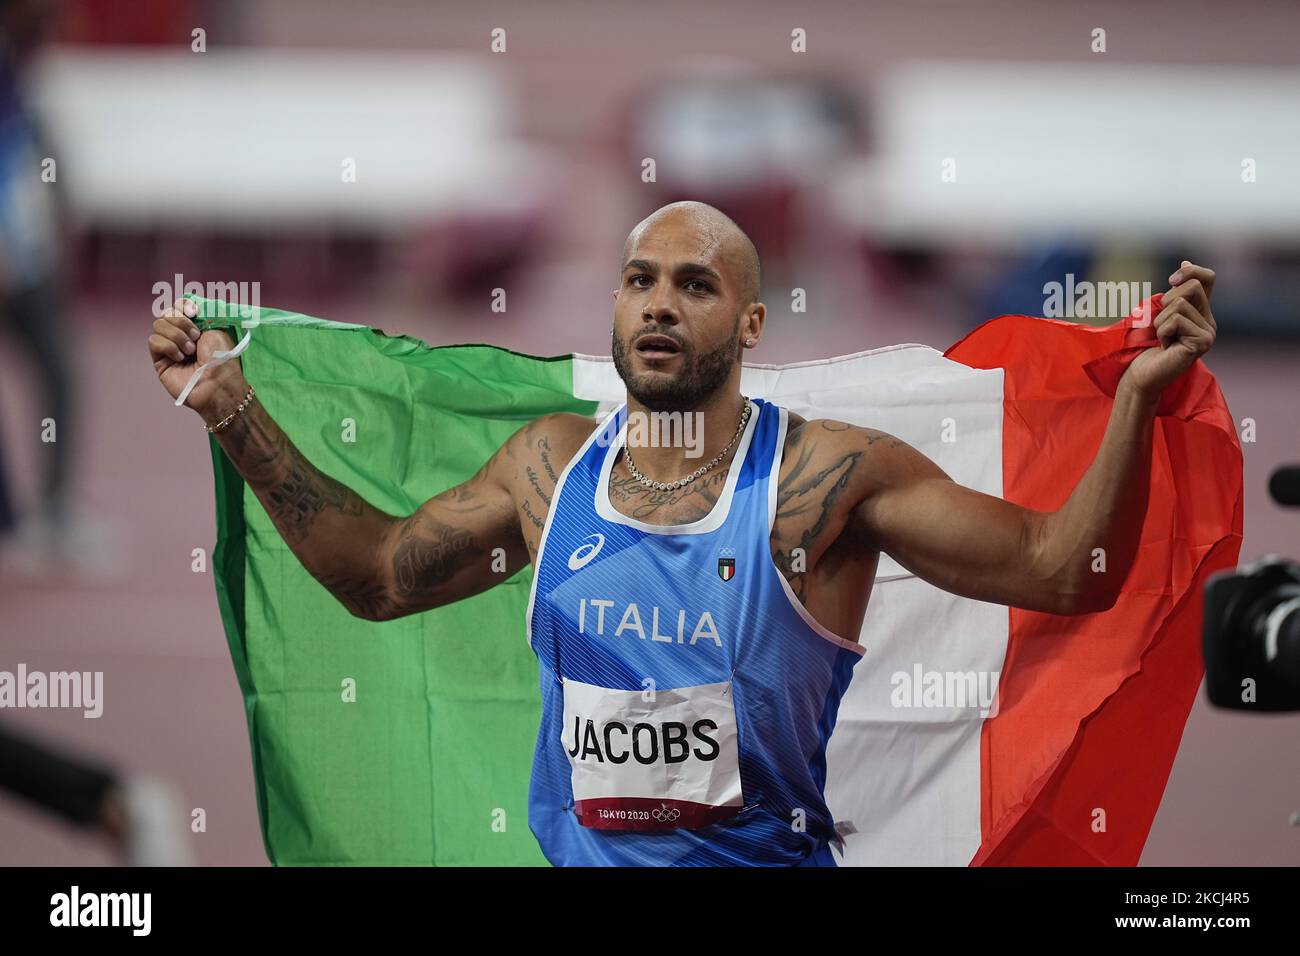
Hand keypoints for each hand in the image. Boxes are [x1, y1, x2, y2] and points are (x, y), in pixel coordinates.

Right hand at [147, 298, 245, 418]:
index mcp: (197, 326)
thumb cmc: (221, 359)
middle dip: (182, 322)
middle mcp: (182, 335)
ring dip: (177, 335)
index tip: (193, 311)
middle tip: (196, 337)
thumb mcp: (216, 330)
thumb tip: (187, 305)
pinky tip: (180, 358)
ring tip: (190, 351)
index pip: (179, 306)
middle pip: (167, 313)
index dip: (183, 304)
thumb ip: (200, 315)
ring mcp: (169, 347)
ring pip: (158, 325)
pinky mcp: (159, 360)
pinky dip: (168, 346)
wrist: (217, 383)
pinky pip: (153, 341)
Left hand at [1121, 261, 1216, 398]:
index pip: (1208, 278)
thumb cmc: (1143, 345)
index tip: (1171, 281)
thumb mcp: (1158, 312)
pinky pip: (1176, 320)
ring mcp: (1209, 333)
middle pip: (1191, 287)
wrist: (1139, 375)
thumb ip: (1173, 292)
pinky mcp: (1203, 342)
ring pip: (1180, 304)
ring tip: (1162, 340)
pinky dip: (1162, 331)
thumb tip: (1186, 260)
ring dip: (1160, 321)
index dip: (1190, 272)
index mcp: (1200, 312)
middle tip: (1160, 327)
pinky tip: (1165, 347)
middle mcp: (1210, 322)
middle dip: (1166, 303)